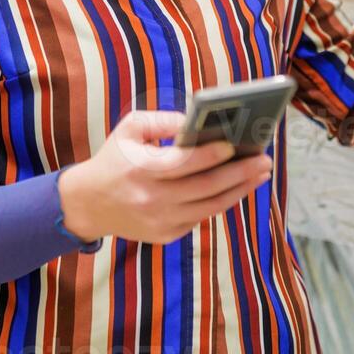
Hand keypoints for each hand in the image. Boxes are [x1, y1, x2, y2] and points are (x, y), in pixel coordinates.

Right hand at [57, 110, 272, 243]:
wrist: (88, 204)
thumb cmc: (115, 158)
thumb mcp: (130, 128)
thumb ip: (164, 119)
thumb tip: (198, 119)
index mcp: (142, 170)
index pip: (184, 163)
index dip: (212, 154)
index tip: (236, 143)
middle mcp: (153, 199)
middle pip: (207, 187)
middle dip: (240, 173)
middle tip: (264, 159)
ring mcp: (161, 221)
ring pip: (210, 206)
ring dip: (240, 189)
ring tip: (260, 173)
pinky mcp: (166, 235)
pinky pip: (201, 217)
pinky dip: (221, 201)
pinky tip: (238, 186)